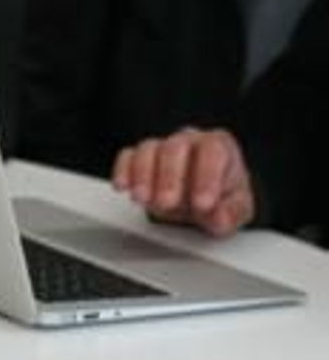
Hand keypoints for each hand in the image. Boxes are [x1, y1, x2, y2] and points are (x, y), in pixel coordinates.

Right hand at [111, 128, 255, 236]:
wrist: (199, 197)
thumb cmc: (220, 197)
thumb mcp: (237, 208)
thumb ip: (231, 213)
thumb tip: (219, 217)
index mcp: (218, 146)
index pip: (212, 150)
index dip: (207, 176)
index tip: (203, 203)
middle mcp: (188, 141)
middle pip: (175, 147)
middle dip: (169, 176)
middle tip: (168, 202)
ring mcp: (161, 149)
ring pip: (148, 150)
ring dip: (142, 175)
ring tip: (143, 198)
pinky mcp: (138, 159)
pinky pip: (127, 157)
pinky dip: (123, 171)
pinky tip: (123, 187)